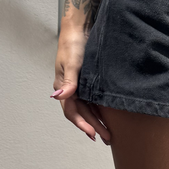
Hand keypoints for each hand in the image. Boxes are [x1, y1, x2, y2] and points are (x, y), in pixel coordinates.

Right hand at [52, 28, 110, 144]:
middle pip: (82, 113)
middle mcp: (71, 90)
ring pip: (88, 109)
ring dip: (97, 121)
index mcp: (63, 87)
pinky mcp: (88, 82)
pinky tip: (109, 117)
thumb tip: (59, 97)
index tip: (93, 134)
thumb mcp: (71, 63)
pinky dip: (100, 110)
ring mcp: (80, 86)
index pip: (72, 111)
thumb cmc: (73, 45)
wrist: (80, 29)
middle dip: (93, 127)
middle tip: (107, 139)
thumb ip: (69, 82)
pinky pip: (94, 100)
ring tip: (109, 133)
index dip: (82, 124)